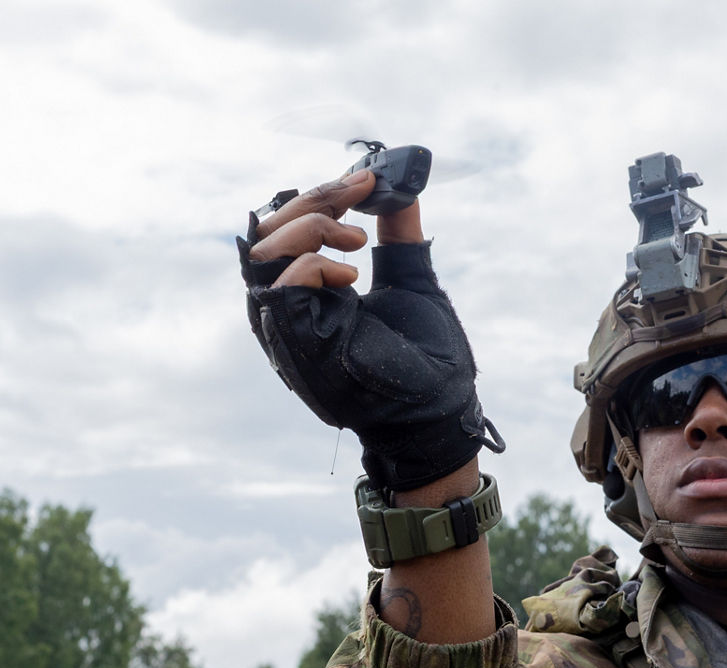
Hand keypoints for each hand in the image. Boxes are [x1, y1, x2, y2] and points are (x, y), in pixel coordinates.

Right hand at [237, 172, 502, 491]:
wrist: (440, 408)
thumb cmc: (426, 357)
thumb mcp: (411, 280)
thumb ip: (400, 234)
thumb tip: (399, 186)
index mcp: (314, 290)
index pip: (291, 227)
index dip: (325, 194)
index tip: (369, 179)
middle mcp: (293, 306)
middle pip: (269, 231)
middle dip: (315, 199)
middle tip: (362, 191)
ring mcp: (289, 325)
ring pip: (264, 252)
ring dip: (310, 226)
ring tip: (358, 239)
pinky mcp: (296, 342)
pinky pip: (281, 285)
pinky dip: (313, 263)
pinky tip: (352, 274)